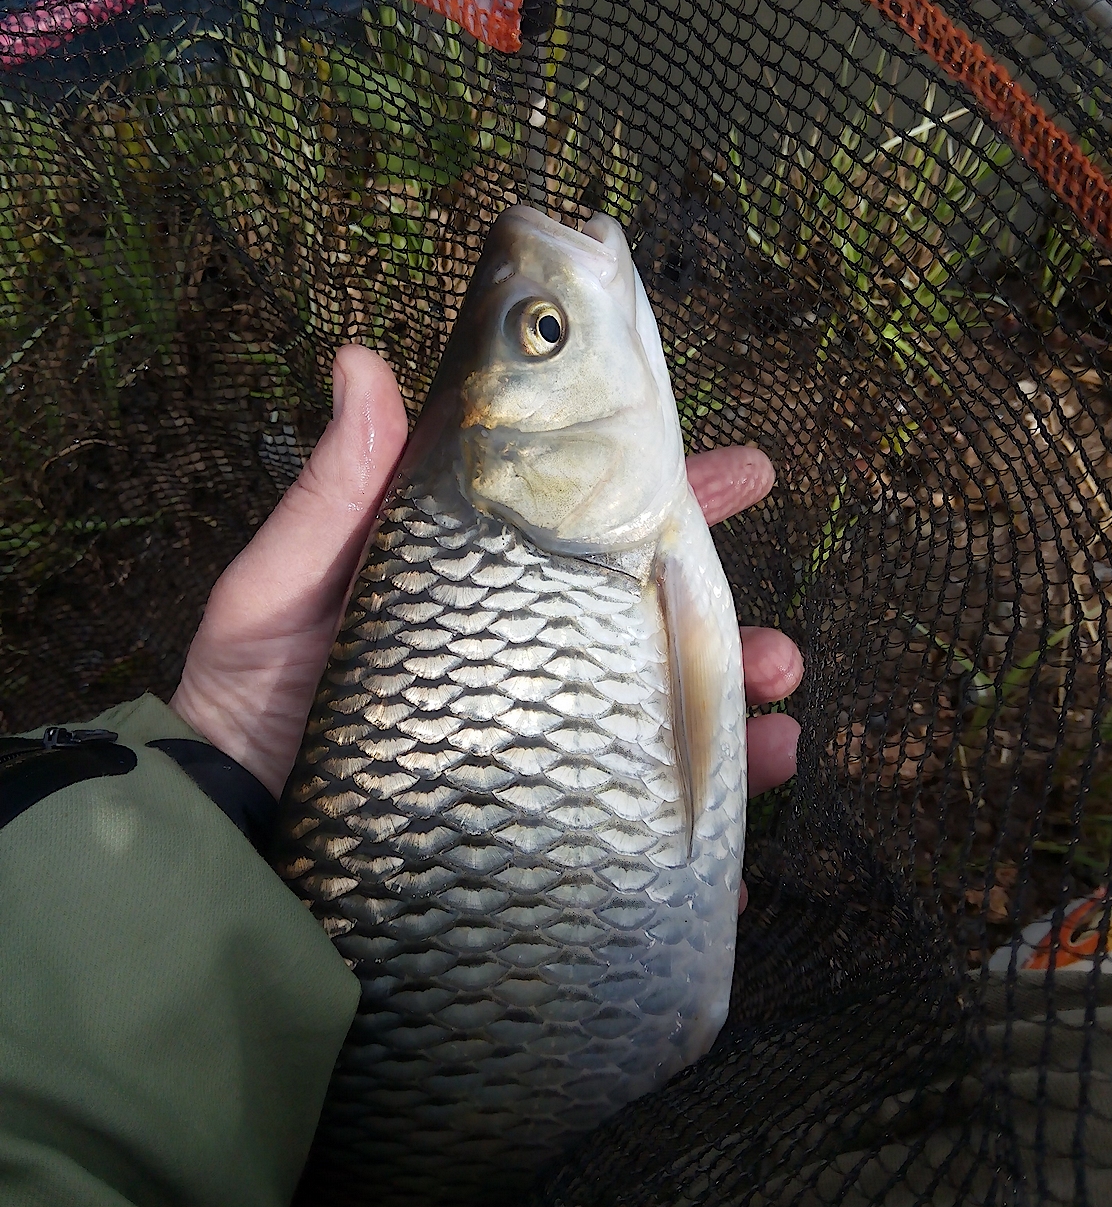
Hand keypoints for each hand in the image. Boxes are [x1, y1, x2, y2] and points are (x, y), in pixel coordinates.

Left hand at [171, 347, 801, 811]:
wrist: (234, 845)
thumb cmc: (249, 705)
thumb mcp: (280, 591)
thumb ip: (338, 493)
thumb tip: (360, 357)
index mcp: (475, 582)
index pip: (583, 520)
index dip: (663, 489)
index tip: (743, 467)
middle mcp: (519, 652)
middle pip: (642, 615)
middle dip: (722, 610)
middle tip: (783, 632)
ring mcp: (539, 737)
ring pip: (664, 712)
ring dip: (733, 704)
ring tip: (779, 700)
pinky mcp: (547, 824)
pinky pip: (643, 823)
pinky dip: (705, 831)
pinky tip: (742, 850)